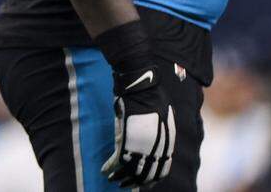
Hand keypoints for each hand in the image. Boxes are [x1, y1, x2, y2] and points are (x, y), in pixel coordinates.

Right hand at [102, 64, 174, 186]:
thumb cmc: (151, 97)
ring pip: (130, 172)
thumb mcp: (163, 118)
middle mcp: (156, 150)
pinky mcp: (126, 143)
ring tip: (112, 179)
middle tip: (125, 184)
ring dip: (120, 178)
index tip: (146, 183)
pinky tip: (104, 171)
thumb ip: (161, 132)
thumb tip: (156, 139)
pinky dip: (110, 168)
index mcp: (167, 145)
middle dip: (134, 182)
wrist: (141, 87)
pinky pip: (117, 163)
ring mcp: (141, 148)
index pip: (162, 170)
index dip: (152, 179)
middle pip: (145, 174)